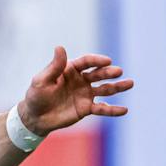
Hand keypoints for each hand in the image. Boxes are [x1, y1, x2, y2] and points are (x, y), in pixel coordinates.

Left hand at [18, 46, 133, 134]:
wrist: (35, 117)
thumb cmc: (36, 96)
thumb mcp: (42, 80)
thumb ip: (54, 66)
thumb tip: (60, 47)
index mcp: (70, 69)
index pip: (87, 62)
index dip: (97, 61)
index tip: (107, 61)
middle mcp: (81, 80)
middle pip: (98, 74)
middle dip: (109, 72)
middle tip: (119, 72)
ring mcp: (85, 94)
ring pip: (105, 89)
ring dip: (117, 87)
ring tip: (130, 83)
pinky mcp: (87, 108)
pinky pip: (102, 108)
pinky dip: (113, 110)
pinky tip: (125, 110)